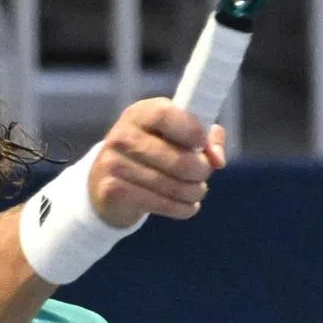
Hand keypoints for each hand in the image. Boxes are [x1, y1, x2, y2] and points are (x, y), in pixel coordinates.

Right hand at [89, 98, 225, 228]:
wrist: (104, 182)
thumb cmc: (150, 154)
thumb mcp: (173, 136)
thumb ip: (203, 139)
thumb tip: (217, 159)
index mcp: (139, 114)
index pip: (166, 115)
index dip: (192, 130)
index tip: (203, 144)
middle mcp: (122, 136)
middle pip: (179, 159)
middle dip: (201, 171)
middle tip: (204, 174)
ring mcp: (114, 164)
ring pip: (173, 186)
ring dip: (195, 192)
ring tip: (197, 191)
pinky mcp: (113, 191)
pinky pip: (161, 204)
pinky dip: (183, 208)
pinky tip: (187, 206)